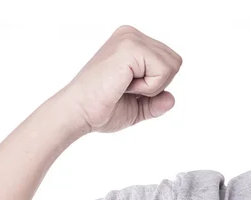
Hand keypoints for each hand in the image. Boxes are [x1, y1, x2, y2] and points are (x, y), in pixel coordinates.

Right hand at [61, 25, 182, 132]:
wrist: (77, 113)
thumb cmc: (97, 109)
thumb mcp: (134, 108)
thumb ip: (154, 103)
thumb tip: (171, 99)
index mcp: (130, 44)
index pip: (168, 63)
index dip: (154, 86)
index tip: (125, 90)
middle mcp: (130, 35)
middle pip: (174, 62)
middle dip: (155, 85)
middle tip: (124, 90)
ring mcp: (129, 38)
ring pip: (172, 65)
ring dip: (151, 87)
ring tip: (123, 87)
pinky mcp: (130, 47)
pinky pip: (163, 70)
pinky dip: (148, 87)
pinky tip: (124, 86)